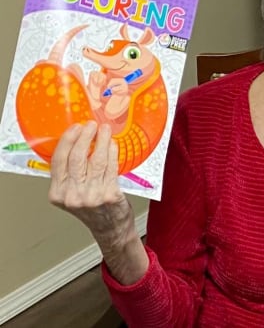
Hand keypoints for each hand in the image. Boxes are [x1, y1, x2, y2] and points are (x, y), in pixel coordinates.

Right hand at [49, 121, 147, 283]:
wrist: (110, 229)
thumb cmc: (92, 209)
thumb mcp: (72, 193)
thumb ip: (71, 173)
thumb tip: (77, 141)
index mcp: (58, 193)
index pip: (58, 161)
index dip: (67, 140)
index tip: (75, 128)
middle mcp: (72, 195)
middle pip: (77, 157)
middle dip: (85, 136)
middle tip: (91, 125)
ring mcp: (91, 195)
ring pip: (96, 160)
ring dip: (102, 140)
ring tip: (105, 130)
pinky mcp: (109, 194)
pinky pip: (111, 167)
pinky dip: (112, 152)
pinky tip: (113, 145)